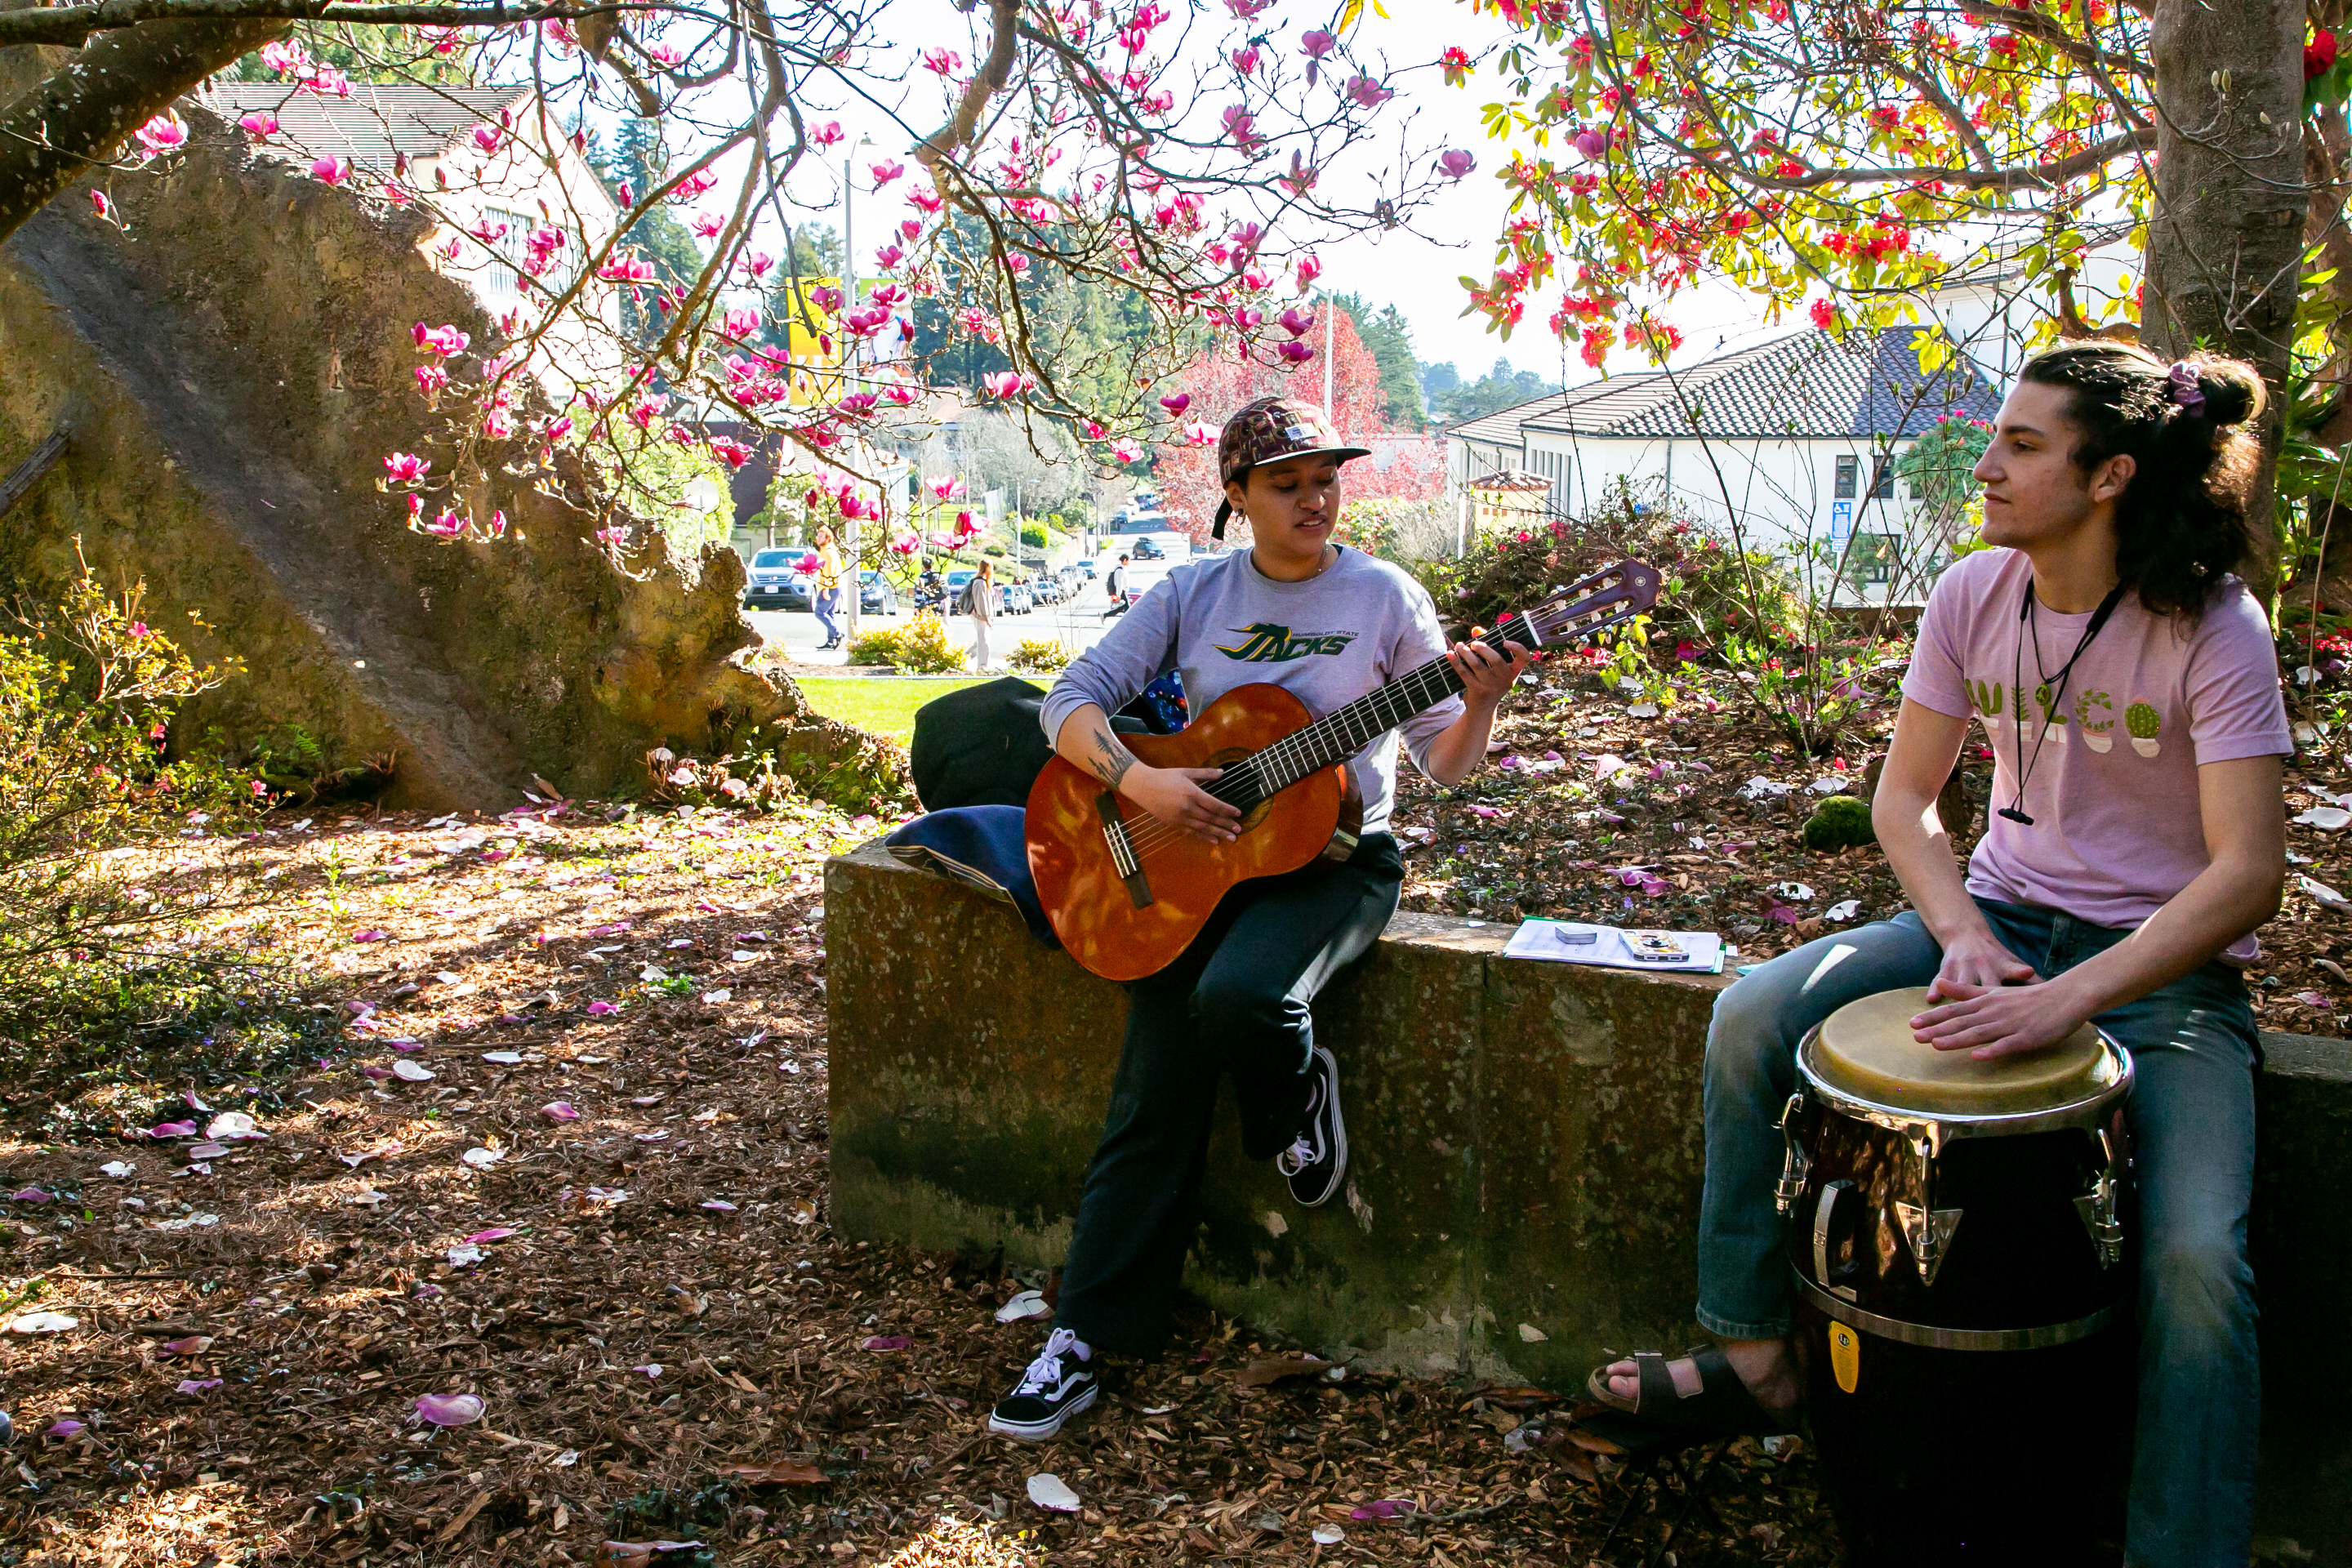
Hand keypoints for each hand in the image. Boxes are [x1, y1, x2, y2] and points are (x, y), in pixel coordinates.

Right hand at [1122, 764, 1241, 843]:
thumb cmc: (1165, 776)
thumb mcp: (1186, 772)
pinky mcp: (1174, 824)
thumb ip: (1205, 773)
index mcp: (1192, 793)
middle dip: (1226, 825)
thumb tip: (1222, 772)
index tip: (1238, 814)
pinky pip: (1192, 832)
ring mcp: (1180, 817)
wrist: (1143, 787)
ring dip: (1219, 834)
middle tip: (1239, 830)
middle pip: (1211, 818)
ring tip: (1231, 839)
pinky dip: (1204, 837)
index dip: (1227, 810)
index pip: (1214, 805)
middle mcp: (1188, 807)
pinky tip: (1214, 841)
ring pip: (1203, 828)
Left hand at [1448, 635, 1535, 706]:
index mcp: (1513, 671)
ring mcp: (1491, 686)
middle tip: (1473, 644)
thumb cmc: (1490, 681)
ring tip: (1459, 645)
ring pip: (1477, 665)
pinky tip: (1450, 654)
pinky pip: (1464, 673)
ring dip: (1466, 652)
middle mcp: (1505, 679)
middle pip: (1496, 659)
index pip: (1524, 658)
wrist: (1483, 709)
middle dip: (1483, 648)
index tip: (1505, 641)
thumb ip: (1487, 645)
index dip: (1517, 648)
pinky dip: (1456, 662)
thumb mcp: (1494, 668)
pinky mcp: (1477, 690)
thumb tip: (1476, 630)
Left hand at [1911, 934, 2081, 1059]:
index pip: (1955, 1010)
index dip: (1934, 1017)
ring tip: (1936, 1045)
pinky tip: (1977, 1057)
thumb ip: (1966, 990)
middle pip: (1962, 1022)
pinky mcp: (2027, 1037)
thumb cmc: (2028, 997)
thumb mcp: (1993, 990)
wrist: (2065, 996)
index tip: (1913, 1023)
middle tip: (1915, 1036)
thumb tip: (1939, 984)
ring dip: (1957, 1039)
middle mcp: (1994, 1012)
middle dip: (1938, 1029)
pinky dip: (1992, 1050)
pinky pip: (2007, 1045)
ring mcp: (2010, 1025)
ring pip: (1980, 1033)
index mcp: (1986, 1001)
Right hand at [1923, 930, 2036, 1003]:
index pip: (2010, 971)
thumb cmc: (1993, 956)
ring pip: (1959, 984)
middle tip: (1988, 1011)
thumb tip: (2053, 991)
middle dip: (1983, 997)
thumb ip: (2028, 980)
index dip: (2019, 972)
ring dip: (1956, 995)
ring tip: (1958, 1009)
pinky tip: (1932, 999)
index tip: (2028, 971)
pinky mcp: (1946, 967)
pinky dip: (1936, 988)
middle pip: (1982, 984)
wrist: (1966, 934)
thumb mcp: (2010, 963)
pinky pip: (1940, 979)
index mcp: (1999, 966)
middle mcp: (1981, 965)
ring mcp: (1963, 966)